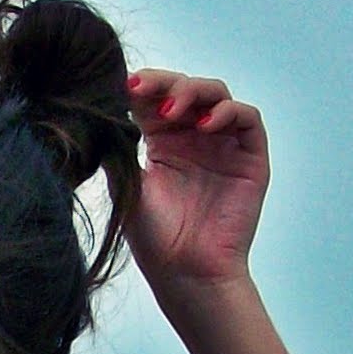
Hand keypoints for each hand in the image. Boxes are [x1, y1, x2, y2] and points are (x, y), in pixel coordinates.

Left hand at [126, 69, 269, 289]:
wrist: (184, 270)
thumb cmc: (153, 236)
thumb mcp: (127, 185)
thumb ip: (119, 148)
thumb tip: (102, 113)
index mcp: (163, 142)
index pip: (155, 100)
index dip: (143, 86)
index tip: (122, 84)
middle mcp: (194, 138)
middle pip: (186, 89)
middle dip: (165, 82)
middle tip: (142, 89)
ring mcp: (224, 145)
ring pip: (217, 95)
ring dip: (194, 92)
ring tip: (170, 110)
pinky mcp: (250, 157)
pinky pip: (247, 119)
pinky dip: (228, 112)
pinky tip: (203, 125)